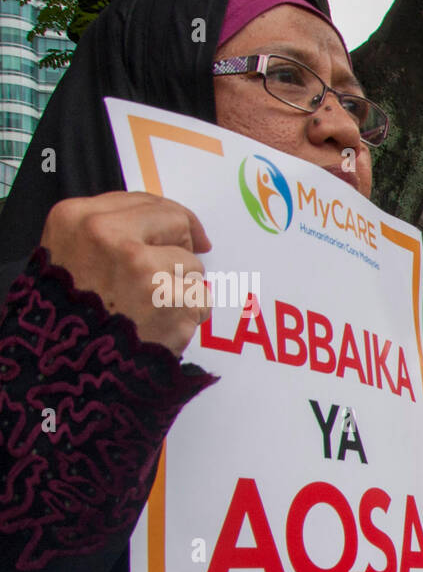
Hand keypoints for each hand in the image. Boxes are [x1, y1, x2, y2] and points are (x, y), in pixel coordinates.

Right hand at [39, 191, 211, 355]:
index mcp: (78, 218)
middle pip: (176, 224)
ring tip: (153, 311)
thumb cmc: (75, 314)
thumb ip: (113, 232)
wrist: (72, 369)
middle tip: (170, 276)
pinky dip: (191, 316)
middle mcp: (108, 237)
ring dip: (184, 289)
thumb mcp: (71, 255)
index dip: (173, 219)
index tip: (190, 234)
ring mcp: (141, 267)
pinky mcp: (169, 299)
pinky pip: (201, 299)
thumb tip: (179, 224)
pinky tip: (164, 327)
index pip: (145, 202)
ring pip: (192, 265)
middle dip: (183, 248)